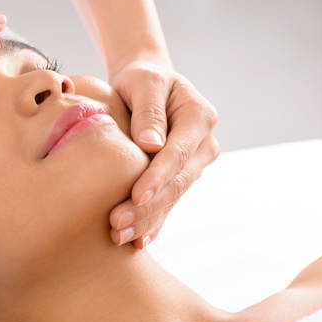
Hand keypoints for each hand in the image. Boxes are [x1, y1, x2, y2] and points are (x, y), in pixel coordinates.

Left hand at [107, 55, 219, 247]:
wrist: (148, 85)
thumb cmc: (141, 79)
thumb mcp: (143, 82)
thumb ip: (148, 110)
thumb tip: (151, 144)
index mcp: (199, 116)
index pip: (178, 152)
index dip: (158, 176)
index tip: (136, 195)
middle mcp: (203, 144)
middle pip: (176, 181)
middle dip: (148, 206)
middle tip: (117, 224)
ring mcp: (195, 164)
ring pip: (172, 197)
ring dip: (146, 219)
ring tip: (118, 236)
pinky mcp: (181, 177)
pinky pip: (168, 203)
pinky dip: (153, 223)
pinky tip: (137, 242)